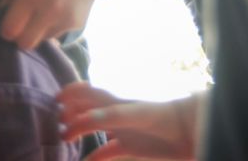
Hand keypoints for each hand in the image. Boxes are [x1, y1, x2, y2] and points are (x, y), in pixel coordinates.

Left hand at [0, 0, 96, 49]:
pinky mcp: (78, 25)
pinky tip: (57, 11)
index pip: (10, 31)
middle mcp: (49, 13)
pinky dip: (53, 27)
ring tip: (42, 13)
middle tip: (22, 23)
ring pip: (42, 40)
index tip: (8, 22)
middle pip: (26, 43)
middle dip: (20, 36)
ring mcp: (65, 21)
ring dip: (37, 31)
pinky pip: (58, 34)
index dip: (6, 29)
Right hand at [59, 83, 198, 160]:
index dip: (71, 94)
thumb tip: (83, 118)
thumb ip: (110, 115)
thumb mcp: (136, 114)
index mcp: (116, 101)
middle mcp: (117, 114)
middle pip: (88, 107)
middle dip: (71, 111)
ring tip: (64, 138)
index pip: (88, 92)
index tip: (56, 102)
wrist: (191, 133)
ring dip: (79, 132)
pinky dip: (94, 158)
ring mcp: (124, 131)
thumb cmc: (164, 118)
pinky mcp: (132, 148)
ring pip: (95, 129)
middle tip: (56, 120)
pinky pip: (107, 153)